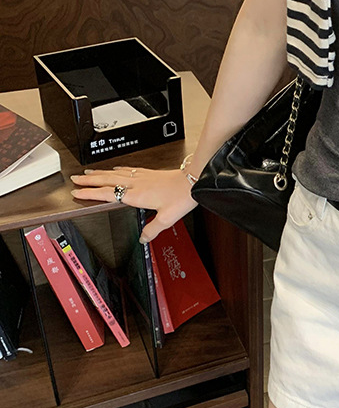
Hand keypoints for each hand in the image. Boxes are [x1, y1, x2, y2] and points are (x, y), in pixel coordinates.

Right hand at [70, 166, 198, 243]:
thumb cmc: (181, 196)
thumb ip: (152, 229)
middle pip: (107, 180)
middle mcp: (137, 184)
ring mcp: (143, 176)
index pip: (107, 194)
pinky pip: (129, 169)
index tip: (77, 192)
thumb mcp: (166, 219)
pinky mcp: (150, 172)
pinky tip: (117, 168)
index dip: (90, 193)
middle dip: (89, 180)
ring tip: (88, 172)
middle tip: (75, 179)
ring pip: (116, 173)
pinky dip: (118, 169)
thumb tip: (142, 239)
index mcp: (136, 195)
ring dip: (101, 173)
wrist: (194, 179)